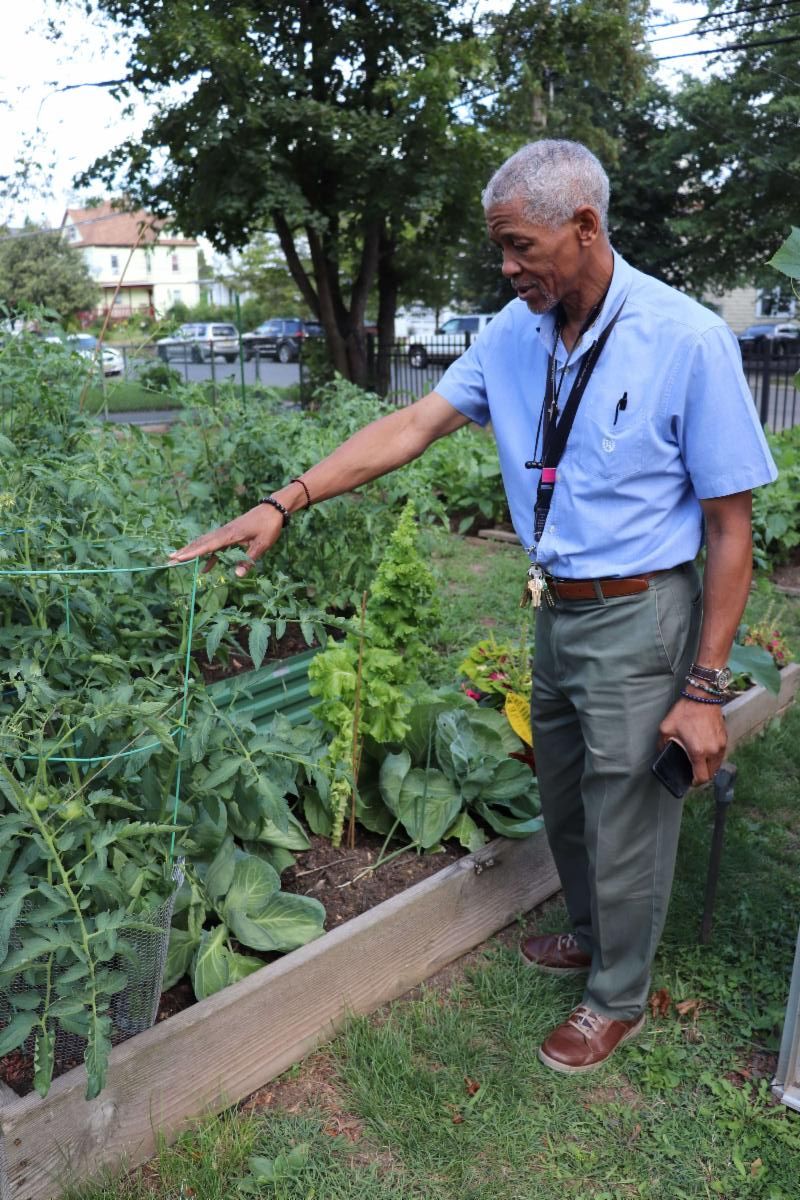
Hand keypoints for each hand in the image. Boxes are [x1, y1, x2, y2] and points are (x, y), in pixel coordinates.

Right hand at [168, 504, 282, 576]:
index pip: (208, 545)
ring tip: (177, 560)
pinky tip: (205, 568)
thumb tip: (237, 575)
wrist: (273, 509)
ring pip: (205, 543)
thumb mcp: (262, 545)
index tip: (179, 558)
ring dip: (192, 551)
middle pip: (200, 543)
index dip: (193, 553)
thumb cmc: (269, 526)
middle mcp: (224, 532)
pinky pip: (215, 546)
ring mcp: (226, 532)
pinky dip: (208, 556)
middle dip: (185, 552)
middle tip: (168, 560)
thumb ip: (249, 560)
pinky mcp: (230, 534)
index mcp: (230, 534)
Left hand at [658, 698, 726, 786]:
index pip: (702, 777)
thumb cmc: (684, 712)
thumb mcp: (666, 728)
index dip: (695, 782)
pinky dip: (714, 756)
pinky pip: (720, 754)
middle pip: (711, 774)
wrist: (702, 697)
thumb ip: (662, 744)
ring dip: (709, 766)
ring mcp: (721, 745)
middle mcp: (712, 751)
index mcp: (698, 751)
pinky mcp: (725, 738)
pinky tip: (705, 751)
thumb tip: (662, 752)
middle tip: (693, 771)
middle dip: (702, 775)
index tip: (690, 780)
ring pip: (717, 765)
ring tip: (699, 762)